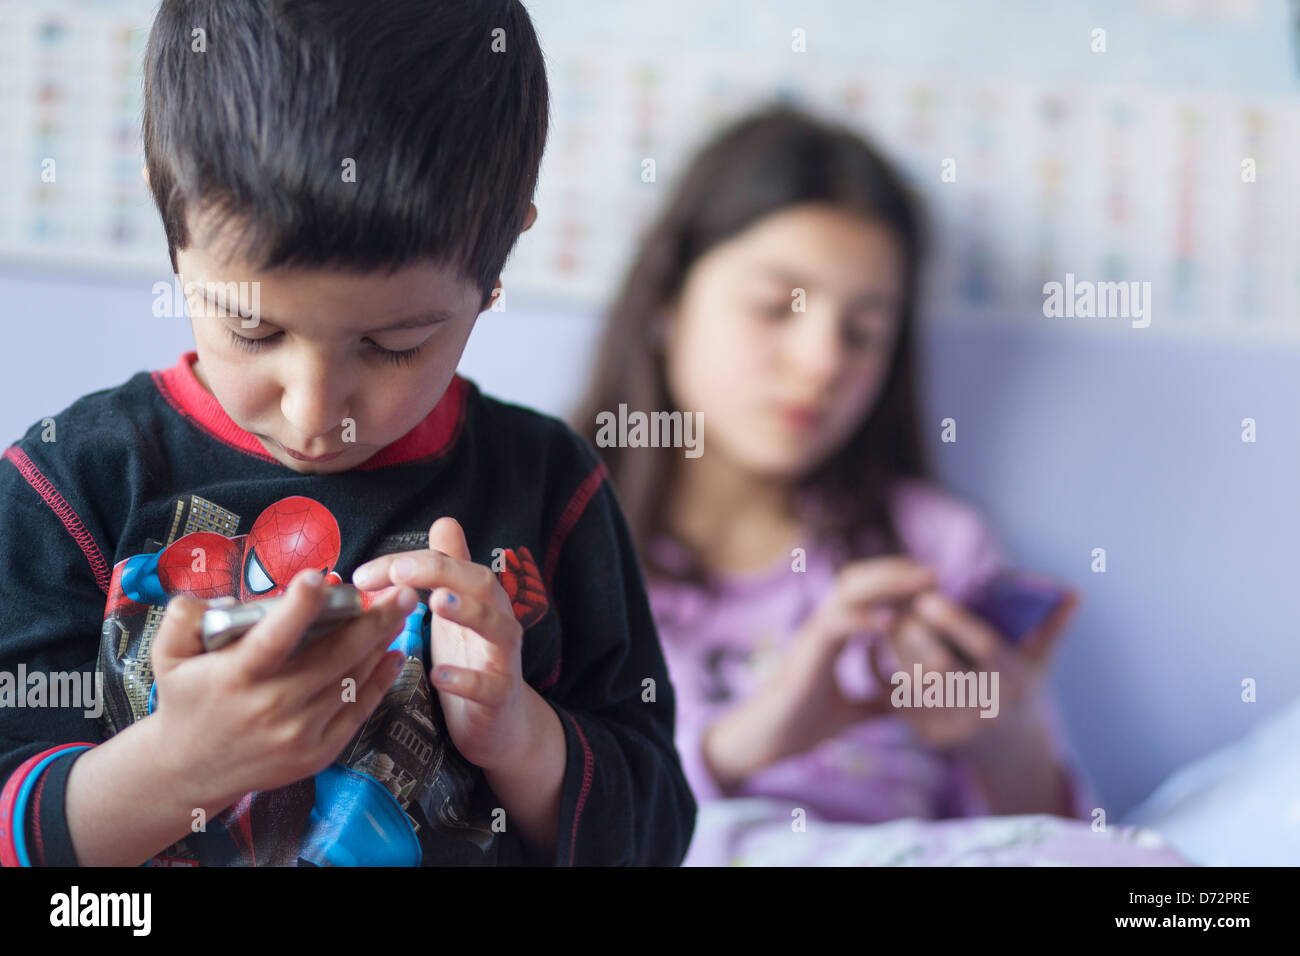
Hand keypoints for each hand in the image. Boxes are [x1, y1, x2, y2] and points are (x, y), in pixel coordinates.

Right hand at [149, 570, 415, 811]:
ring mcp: (298, 733)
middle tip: (403, 591)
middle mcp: (271, 706)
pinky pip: (357, 710)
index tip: (321, 577)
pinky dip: (380, 681)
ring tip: (402, 611)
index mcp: (236, 677)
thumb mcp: (167, 655)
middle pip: (333, 656)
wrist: (189, 771)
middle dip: (374, 621)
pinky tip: (394, 654)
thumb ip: (184, 617)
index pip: (273, 639)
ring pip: (351, 680)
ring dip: (381, 644)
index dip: (298, 608)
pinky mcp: (317, 753)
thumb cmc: (185, 700)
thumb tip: (222, 597)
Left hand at [351, 517, 530, 772]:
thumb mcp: (458, 611)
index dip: (410, 562)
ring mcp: (503, 658)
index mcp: (481, 599)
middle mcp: (498, 620)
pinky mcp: (501, 696)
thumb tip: (445, 521)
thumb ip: (451, 569)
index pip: (449, 566)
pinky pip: (490, 685)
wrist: (502, 724)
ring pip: (496, 627)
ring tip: (435, 603)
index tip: (364, 574)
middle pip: (481, 584)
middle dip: (442, 572)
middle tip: (400, 572)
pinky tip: (440, 675)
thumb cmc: (472, 659)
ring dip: (467, 612)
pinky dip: (466, 678)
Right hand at [703, 556, 936, 787]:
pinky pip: (836, 625)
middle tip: (933, 574)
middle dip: (895, 572)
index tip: (931, 586)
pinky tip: (891, 622)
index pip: (865, 594)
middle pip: (858, 580)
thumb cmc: (804, 725)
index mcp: (832, 636)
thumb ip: (880, 703)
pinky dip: (864, 620)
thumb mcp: (854, 712)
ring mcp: (814, 635)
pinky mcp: (808, 652)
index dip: (896, 585)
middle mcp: (822, 627)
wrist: (770, 740)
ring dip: (886, 584)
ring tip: (919, 583)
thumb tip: (912, 709)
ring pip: (848, 592)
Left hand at [867, 587, 1079, 749]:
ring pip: (915, 683)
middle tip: (898, 606)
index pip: (984, 648)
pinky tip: (883, 648)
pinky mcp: (932, 738)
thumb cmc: (1022, 689)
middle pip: (939, 667)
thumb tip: (1075, 592)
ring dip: (896, 649)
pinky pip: (902, 700)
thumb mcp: (1039, 660)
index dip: (953, 621)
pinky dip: (889, 672)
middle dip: (914, 633)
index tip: (928, 597)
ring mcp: (959, 728)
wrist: (1010, 751)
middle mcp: (988, 710)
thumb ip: (1052, 625)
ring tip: (889, 622)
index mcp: (1015, 684)